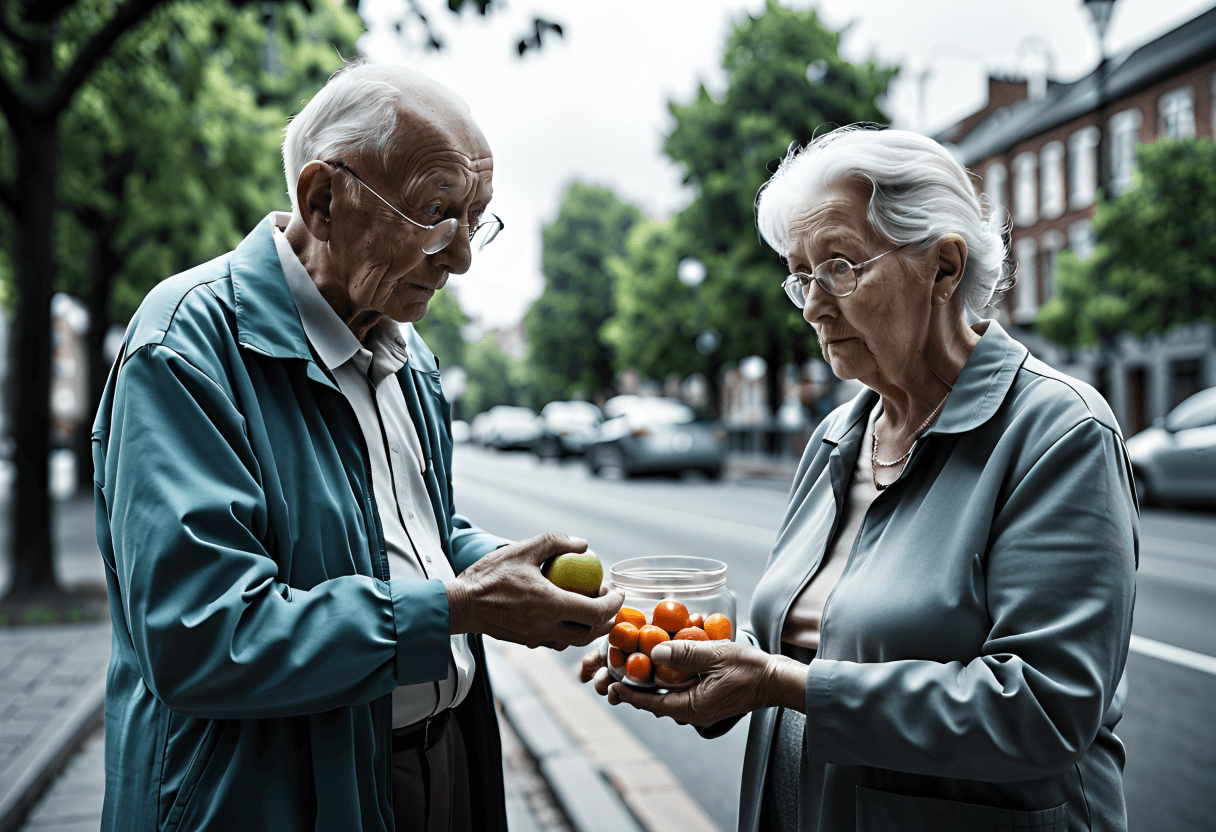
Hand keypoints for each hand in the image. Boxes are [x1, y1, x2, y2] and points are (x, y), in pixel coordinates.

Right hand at [446, 532, 623, 649]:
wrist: (462, 604)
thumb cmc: (491, 576)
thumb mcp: (524, 549)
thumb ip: (556, 542)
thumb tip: (583, 544)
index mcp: (551, 605)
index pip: (596, 612)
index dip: (614, 603)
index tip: (618, 590)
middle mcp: (548, 627)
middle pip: (591, 632)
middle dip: (607, 618)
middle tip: (609, 599)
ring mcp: (537, 638)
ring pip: (575, 641)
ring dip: (590, 627)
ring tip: (592, 607)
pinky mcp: (528, 642)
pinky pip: (558, 641)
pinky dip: (571, 631)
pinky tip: (567, 614)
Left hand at [602, 639, 804, 726]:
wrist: (776, 680)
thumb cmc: (750, 668)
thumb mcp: (715, 655)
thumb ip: (684, 654)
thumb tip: (654, 653)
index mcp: (692, 707)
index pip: (651, 703)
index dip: (628, 693)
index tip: (611, 683)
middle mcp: (693, 713)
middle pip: (655, 701)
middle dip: (635, 687)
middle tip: (616, 670)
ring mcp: (700, 708)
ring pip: (666, 696)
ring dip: (651, 682)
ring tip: (634, 665)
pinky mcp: (706, 700)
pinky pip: (680, 692)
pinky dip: (668, 680)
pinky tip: (663, 663)